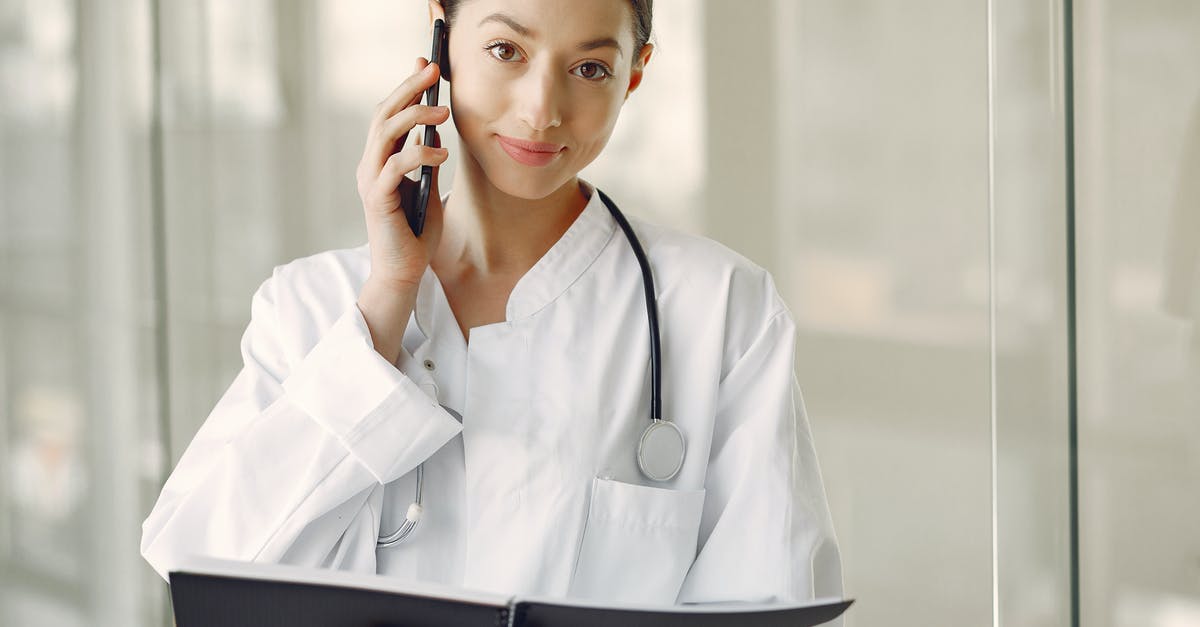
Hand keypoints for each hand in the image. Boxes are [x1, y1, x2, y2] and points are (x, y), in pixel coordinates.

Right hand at [356, 56, 449, 287]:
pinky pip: (395, 167)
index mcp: (380, 160)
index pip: (389, 114)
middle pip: (383, 114)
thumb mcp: (427, 187)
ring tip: (444, 110)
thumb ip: (426, 159)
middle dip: (409, 88)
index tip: (426, 63)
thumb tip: (434, 127)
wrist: (404, 272)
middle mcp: (369, 165)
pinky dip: (418, 154)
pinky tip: (441, 153)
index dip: (406, 86)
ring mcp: (370, 181)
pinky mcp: (377, 200)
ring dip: (415, 115)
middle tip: (434, 69)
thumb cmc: (416, 233)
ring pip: (385, 134)